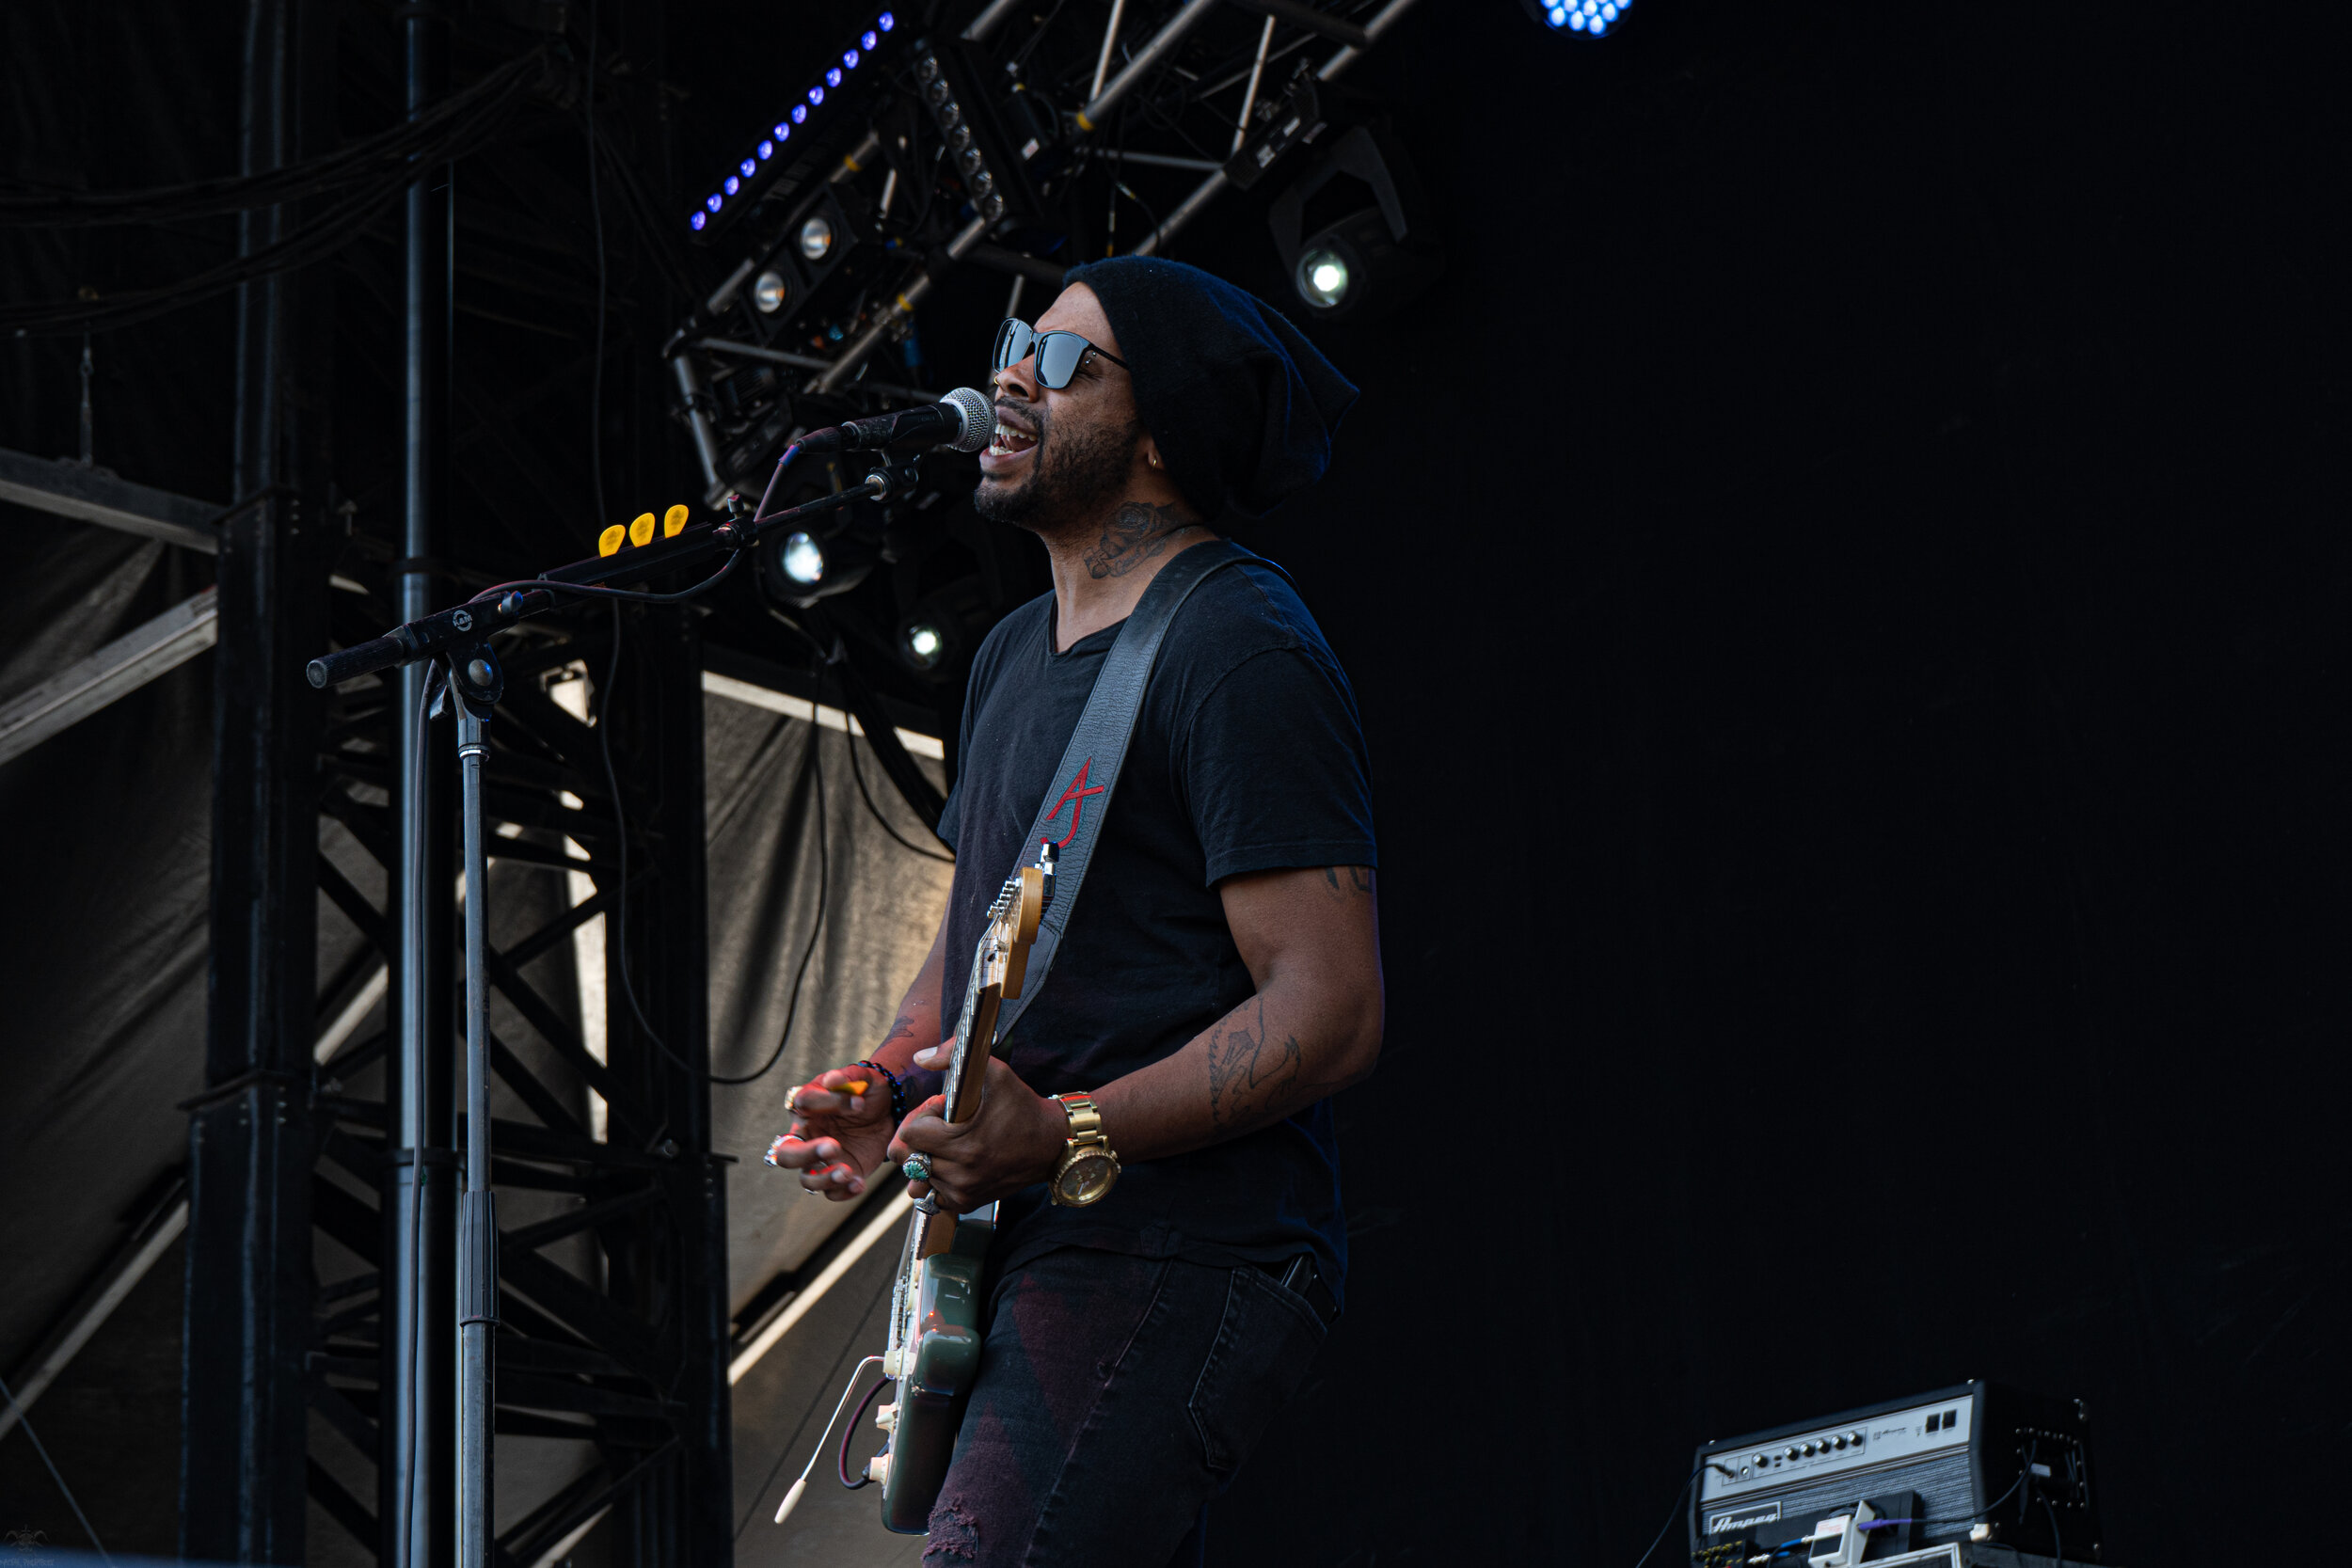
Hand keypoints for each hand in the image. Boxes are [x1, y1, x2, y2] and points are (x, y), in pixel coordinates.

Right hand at [765, 1064, 898, 1201]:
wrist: (889, 1112)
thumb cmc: (868, 1092)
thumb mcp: (864, 1079)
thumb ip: (847, 1077)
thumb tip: (831, 1079)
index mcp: (807, 1107)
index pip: (803, 1104)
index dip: (828, 1102)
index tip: (859, 1103)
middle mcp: (807, 1136)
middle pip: (785, 1153)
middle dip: (805, 1153)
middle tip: (833, 1146)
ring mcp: (820, 1160)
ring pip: (806, 1179)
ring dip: (824, 1179)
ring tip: (848, 1173)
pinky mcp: (837, 1174)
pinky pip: (831, 1193)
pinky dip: (843, 1192)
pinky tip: (860, 1183)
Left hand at [886, 1049, 1067, 1212]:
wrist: (1050, 1144)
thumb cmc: (1022, 1107)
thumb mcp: (995, 1073)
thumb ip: (954, 1057)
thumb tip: (921, 1057)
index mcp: (963, 1144)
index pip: (910, 1133)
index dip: (923, 1115)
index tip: (944, 1110)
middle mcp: (961, 1173)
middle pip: (908, 1156)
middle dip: (920, 1137)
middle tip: (942, 1127)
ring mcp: (962, 1191)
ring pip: (917, 1176)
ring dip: (925, 1158)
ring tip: (946, 1145)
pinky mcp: (967, 1202)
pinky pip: (931, 1194)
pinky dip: (935, 1178)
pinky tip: (951, 1162)